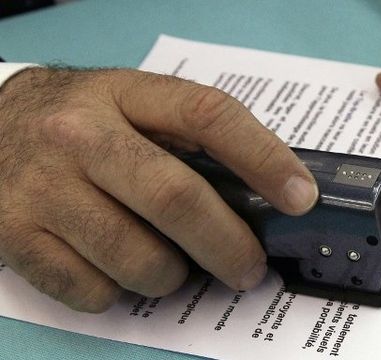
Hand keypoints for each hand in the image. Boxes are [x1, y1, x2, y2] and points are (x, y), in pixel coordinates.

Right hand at [0, 68, 317, 311]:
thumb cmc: (80, 120)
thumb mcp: (133, 105)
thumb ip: (190, 139)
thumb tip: (265, 194)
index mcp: (126, 96)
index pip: (209, 116)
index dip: (264, 158)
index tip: (300, 197)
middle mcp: (80, 137)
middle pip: (176, 199)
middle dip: (228, 246)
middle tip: (249, 268)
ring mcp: (43, 188)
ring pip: (137, 258)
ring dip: (173, 276)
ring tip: (173, 264)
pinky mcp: (15, 235)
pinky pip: (91, 290)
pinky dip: (121, 291)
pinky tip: (119, 267)